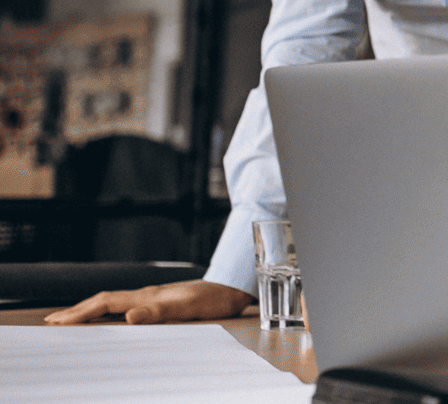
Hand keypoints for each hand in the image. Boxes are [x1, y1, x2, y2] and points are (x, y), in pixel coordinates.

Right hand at [44, 280, 250, 324]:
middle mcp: (146, 294)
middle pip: (104, 300)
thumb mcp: (188, 308)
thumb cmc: (214, 300)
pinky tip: (108, 317)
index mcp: (147, 296)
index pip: (106, 302)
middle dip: (78, 310)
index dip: (81, 312)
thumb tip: (128, 317)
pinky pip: (125, 306)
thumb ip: (159, 312)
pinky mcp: (160, 301)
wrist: (233, 287)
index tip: (57, 321)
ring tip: (71, 318)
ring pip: (113, 302)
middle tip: (53, 321)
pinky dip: (108, 312)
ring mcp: (153, 297)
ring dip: (90, 310)